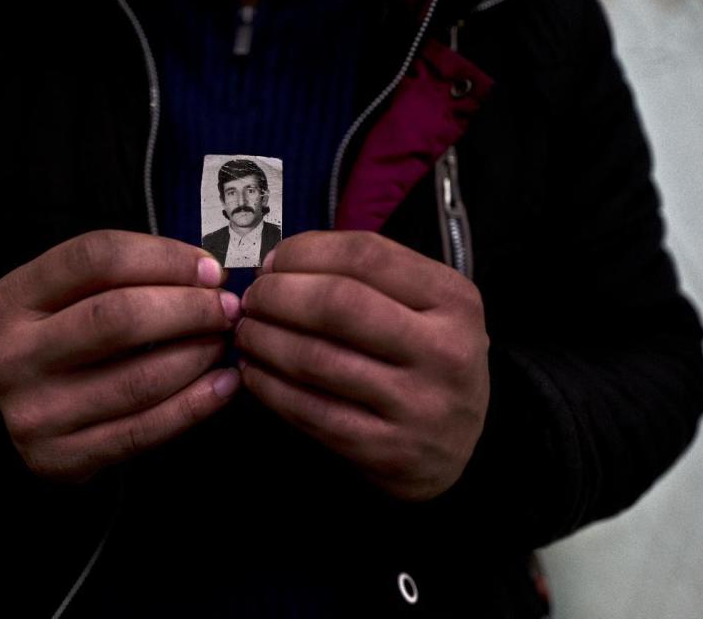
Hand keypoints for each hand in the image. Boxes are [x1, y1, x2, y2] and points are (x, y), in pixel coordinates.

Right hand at [0, 230, 241, 481]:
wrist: (24, 415)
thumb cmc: (67, 342)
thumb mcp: (72, 296)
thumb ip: (127, 275)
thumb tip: (208, 273)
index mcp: (13, 299)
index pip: (96, 259)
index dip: (164, 258)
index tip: (210, 269)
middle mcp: (14, 355)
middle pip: (117, 317)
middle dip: (188, 308)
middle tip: (227, 308)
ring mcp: (34, 412)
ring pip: (138, 379)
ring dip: (198, 356)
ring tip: (225, 342)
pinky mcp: (60, 458)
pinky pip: (144, 430)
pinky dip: (196, 405)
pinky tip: (225, 384)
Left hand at [235, 231, 488, 500]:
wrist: (456, 449)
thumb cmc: (424, 360)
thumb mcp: (425, 306)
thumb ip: (365, 276)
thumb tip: (278, 263)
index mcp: (454, 299)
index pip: (365, 256)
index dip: (303, 253)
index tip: (273, 262)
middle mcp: (444, 350)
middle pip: (336, 304)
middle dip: (276, 296)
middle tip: (252, 300)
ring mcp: (417, 404)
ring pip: (314, 359)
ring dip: (263, 340)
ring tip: (246, 332)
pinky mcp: (386, 450)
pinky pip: (309, 410)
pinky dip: (268, 386)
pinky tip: (254, 371)